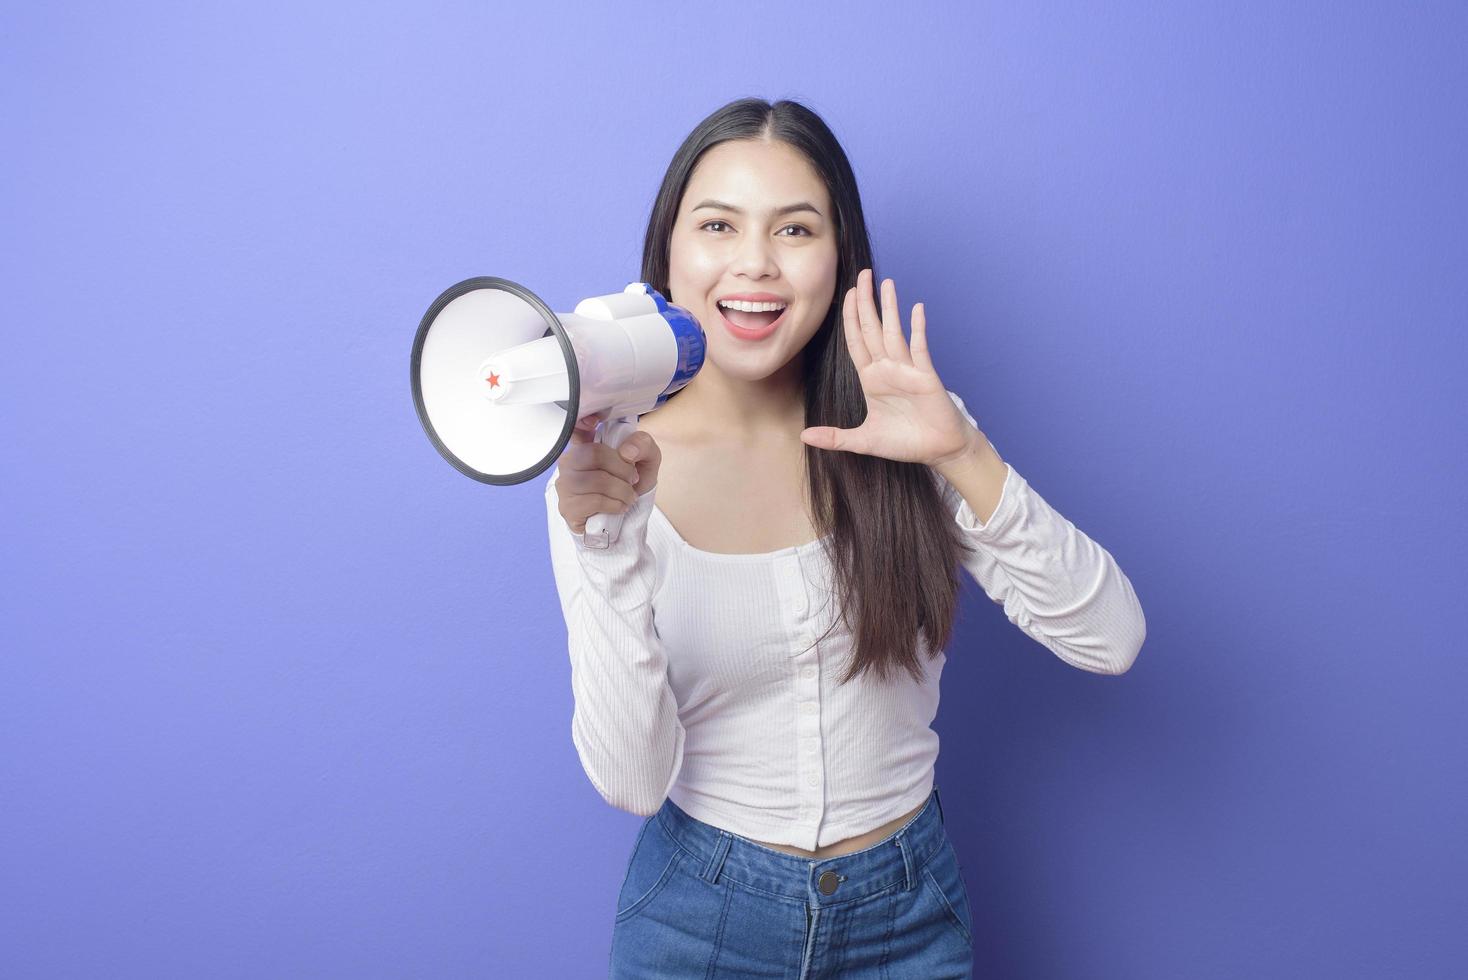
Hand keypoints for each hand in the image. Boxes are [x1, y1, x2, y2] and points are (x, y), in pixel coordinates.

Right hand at [554, 411, 661, 534]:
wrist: (626, 521)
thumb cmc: (630, 485)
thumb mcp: (646, 461)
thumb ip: (643, 445)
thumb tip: (627, 451)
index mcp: (586, 444)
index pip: (575, 427)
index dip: (582, 422)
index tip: (593, 422)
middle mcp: (570, 461)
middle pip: (594, 454)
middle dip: (623, 469)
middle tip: (633, 480)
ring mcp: (565, 484)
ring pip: (596, 480)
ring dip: (621, 490)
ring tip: (629, 497)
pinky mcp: (567, 506)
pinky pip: (593, 501)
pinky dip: (614, 504)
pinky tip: (619, 507)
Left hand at [799, 268, 978, 466]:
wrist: (939, 451)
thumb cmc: (905, 442)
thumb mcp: (864, 441)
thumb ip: (835, 438)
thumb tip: (804, 436)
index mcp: (871, 379)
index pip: (856, 341)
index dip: (850, 318)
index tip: (845, 295)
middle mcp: (888, 369)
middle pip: (872, 329)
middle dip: (866, 302)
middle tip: (862, 275)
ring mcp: (908, 370)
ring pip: (894, 332)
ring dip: (890, 308)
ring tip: (886, 283)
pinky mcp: (926, 376)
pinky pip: (920, 348)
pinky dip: (918, 329)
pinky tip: (916, 309)